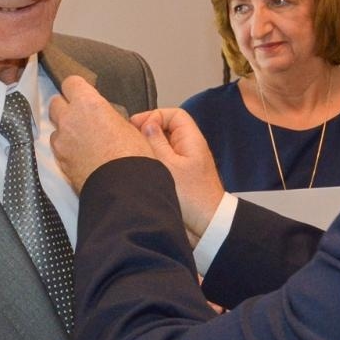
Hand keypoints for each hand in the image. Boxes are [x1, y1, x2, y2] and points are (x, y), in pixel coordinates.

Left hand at [49, 76, 154, 191]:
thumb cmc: (134, 156)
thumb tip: (104, 117)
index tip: (83, 93)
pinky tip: (81, 157)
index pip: (71, 83)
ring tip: (83, 141)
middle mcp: (69, 119)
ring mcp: (61, 141)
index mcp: (88, 104)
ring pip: (55, 128)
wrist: (125, 188)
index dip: (78, 88)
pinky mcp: (60, 161)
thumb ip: (108, 115)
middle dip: (66, 107)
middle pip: (55, 103)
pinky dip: (66, 150)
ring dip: (65, 131)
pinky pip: (58, 149)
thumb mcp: (128, 126)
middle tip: (81, 116)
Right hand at [130, 107, 224, 240]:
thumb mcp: (168, 166)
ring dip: (150, 146)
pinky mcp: (180, 175)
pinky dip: (153, 159)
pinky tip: (142, 167)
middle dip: (149, 130)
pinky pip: (165, 159)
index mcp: (191, 141)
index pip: (174, 114)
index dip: (155, 116)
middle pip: (168, 128)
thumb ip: (156, 142)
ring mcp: (185, 161)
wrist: (207, 225)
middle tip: (132, 138)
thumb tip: (147, 125)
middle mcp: (190, 148)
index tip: (138, 126)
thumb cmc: (192, 198)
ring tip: (135, 153)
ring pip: (164, 144)